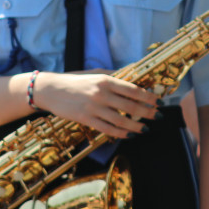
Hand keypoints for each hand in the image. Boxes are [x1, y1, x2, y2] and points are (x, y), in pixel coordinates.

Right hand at [33, 71, 158, 138]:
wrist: (51, 89)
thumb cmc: (74, 80)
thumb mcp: (95, 73)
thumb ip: (113, 75)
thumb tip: (132, 79)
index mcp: (105, 80)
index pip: (133, 90)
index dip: (148, 97)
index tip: (157, 101)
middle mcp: (101, 94)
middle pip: (131, 106)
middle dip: (147, 113)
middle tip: (157, 116)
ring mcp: (94, 108)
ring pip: (121, 120)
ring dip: (136, 126)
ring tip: (145, 128)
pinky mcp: (86, 119)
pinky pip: (108, 129)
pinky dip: (120, 133)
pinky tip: (128, 134)